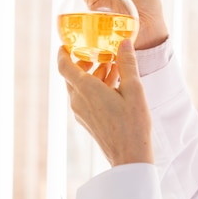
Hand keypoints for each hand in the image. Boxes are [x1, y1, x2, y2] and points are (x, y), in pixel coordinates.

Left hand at [57, 41, 153, 166]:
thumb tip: (124, 42)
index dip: (63, 52)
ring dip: (92, 75)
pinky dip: (95, 89)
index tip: (67, 43)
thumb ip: (127, 63)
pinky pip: (85, 99)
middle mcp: (78, 101)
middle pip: (72, 75)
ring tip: (113, 68)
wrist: (130, 156)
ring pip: (79, 87)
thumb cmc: (133, 124)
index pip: (64, 65)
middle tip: (98, 53)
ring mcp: (81, 113)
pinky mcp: (87, 122)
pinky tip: (114, 87)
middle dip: (83, 62)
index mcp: (86, 89)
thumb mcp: (134, 89)